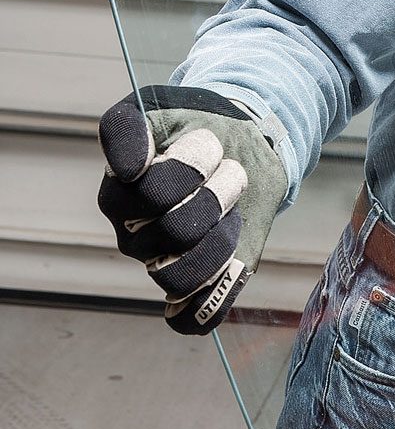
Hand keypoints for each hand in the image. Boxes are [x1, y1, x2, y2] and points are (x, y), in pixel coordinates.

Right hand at [97, 85, 287, 332]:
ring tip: (234, 206)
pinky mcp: (199, 287)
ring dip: (222, 238)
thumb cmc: (197, 125)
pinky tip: (235, 263)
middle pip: (176, 233)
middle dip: (217, 195)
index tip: (208, 142)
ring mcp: (163, 264)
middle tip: (231, 171)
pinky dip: (215, 296)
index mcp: (119, 195)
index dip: (189, 169)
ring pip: (181, 278)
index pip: (151, 196)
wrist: (242, 145)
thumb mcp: (161, 108)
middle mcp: (134, 236)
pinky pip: (191, 319)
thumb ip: (130, 131)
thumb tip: (125, 169)